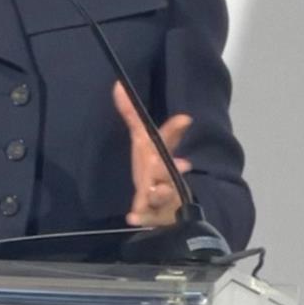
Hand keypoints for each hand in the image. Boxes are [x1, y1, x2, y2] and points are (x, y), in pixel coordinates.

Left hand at [111, 82, 191, 226]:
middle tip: (166, 162)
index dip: (173, 130)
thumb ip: (131, 116)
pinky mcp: (156, 216)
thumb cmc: (153, 169)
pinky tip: (132, 218)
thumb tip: (118, 85)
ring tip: (154, 192)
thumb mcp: (142, 141)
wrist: (167, 206)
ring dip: (160, 193)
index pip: (167, 140)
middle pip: (167, 171)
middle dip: (167, 167)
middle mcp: (166, 174)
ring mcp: (163, 197)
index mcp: (162, 154)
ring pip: (163, 195)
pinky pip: (149, 219)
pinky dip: (142, 218)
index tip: (185, 118)